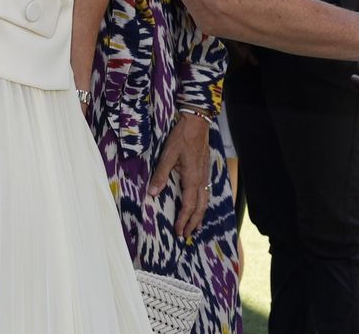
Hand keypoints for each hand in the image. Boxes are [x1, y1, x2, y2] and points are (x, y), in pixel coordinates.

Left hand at [148, 111, 210, 238]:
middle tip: (186, 235)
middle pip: (201, 206)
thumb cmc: (182, 137)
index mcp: (192, 178)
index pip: (189, 205)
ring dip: (200, 214)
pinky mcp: (205, 169)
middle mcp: (201, 179)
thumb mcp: (168, 155)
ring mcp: (205, 174)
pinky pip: (206, 191)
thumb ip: (161, 174)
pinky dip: (202, 203)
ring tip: (194, 225)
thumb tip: (152, 193)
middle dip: (194, 222)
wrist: (197, 122)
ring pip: (205, 199)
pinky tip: (198, 204)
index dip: (184, 220)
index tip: (178, 232)